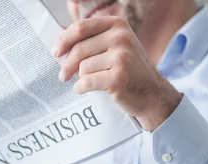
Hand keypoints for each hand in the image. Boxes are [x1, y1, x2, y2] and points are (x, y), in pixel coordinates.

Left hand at [54, 17, 181, 130]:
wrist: (152, 93)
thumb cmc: (127, 69)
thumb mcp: (114, 46)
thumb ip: (90, 39)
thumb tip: (59, 36)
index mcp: (117, 25)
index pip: (80, 27)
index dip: (63, 40)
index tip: (55, 53)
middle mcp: (121, 37)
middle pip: (78, 49)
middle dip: (67, 65)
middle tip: (63, 76)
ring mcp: (122, 57)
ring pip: (82, 67)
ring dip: (81, 78)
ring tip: (92, 81)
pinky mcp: (119, 77)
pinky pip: (86, 82)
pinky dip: (81, 88)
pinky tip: (84, 89)